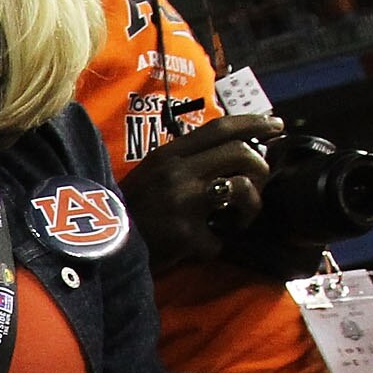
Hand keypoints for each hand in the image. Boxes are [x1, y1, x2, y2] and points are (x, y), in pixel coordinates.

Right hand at [121, 113, 277, 264]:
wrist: (97, 250)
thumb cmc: (128, 213)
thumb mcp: (151, 175)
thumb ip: (185, 163)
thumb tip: (231, 152)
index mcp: (168, 156)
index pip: (220, 128)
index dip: (253, 122)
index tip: (275, 124)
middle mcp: (177, 173)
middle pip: (241, 154)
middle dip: (260, 168)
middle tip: (256, 183)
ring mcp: (183, 203)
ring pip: (243, 189)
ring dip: (251, 206)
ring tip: (237, 219)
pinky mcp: (187, 235)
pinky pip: (220, 239)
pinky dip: (214, 246)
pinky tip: (199, 247)